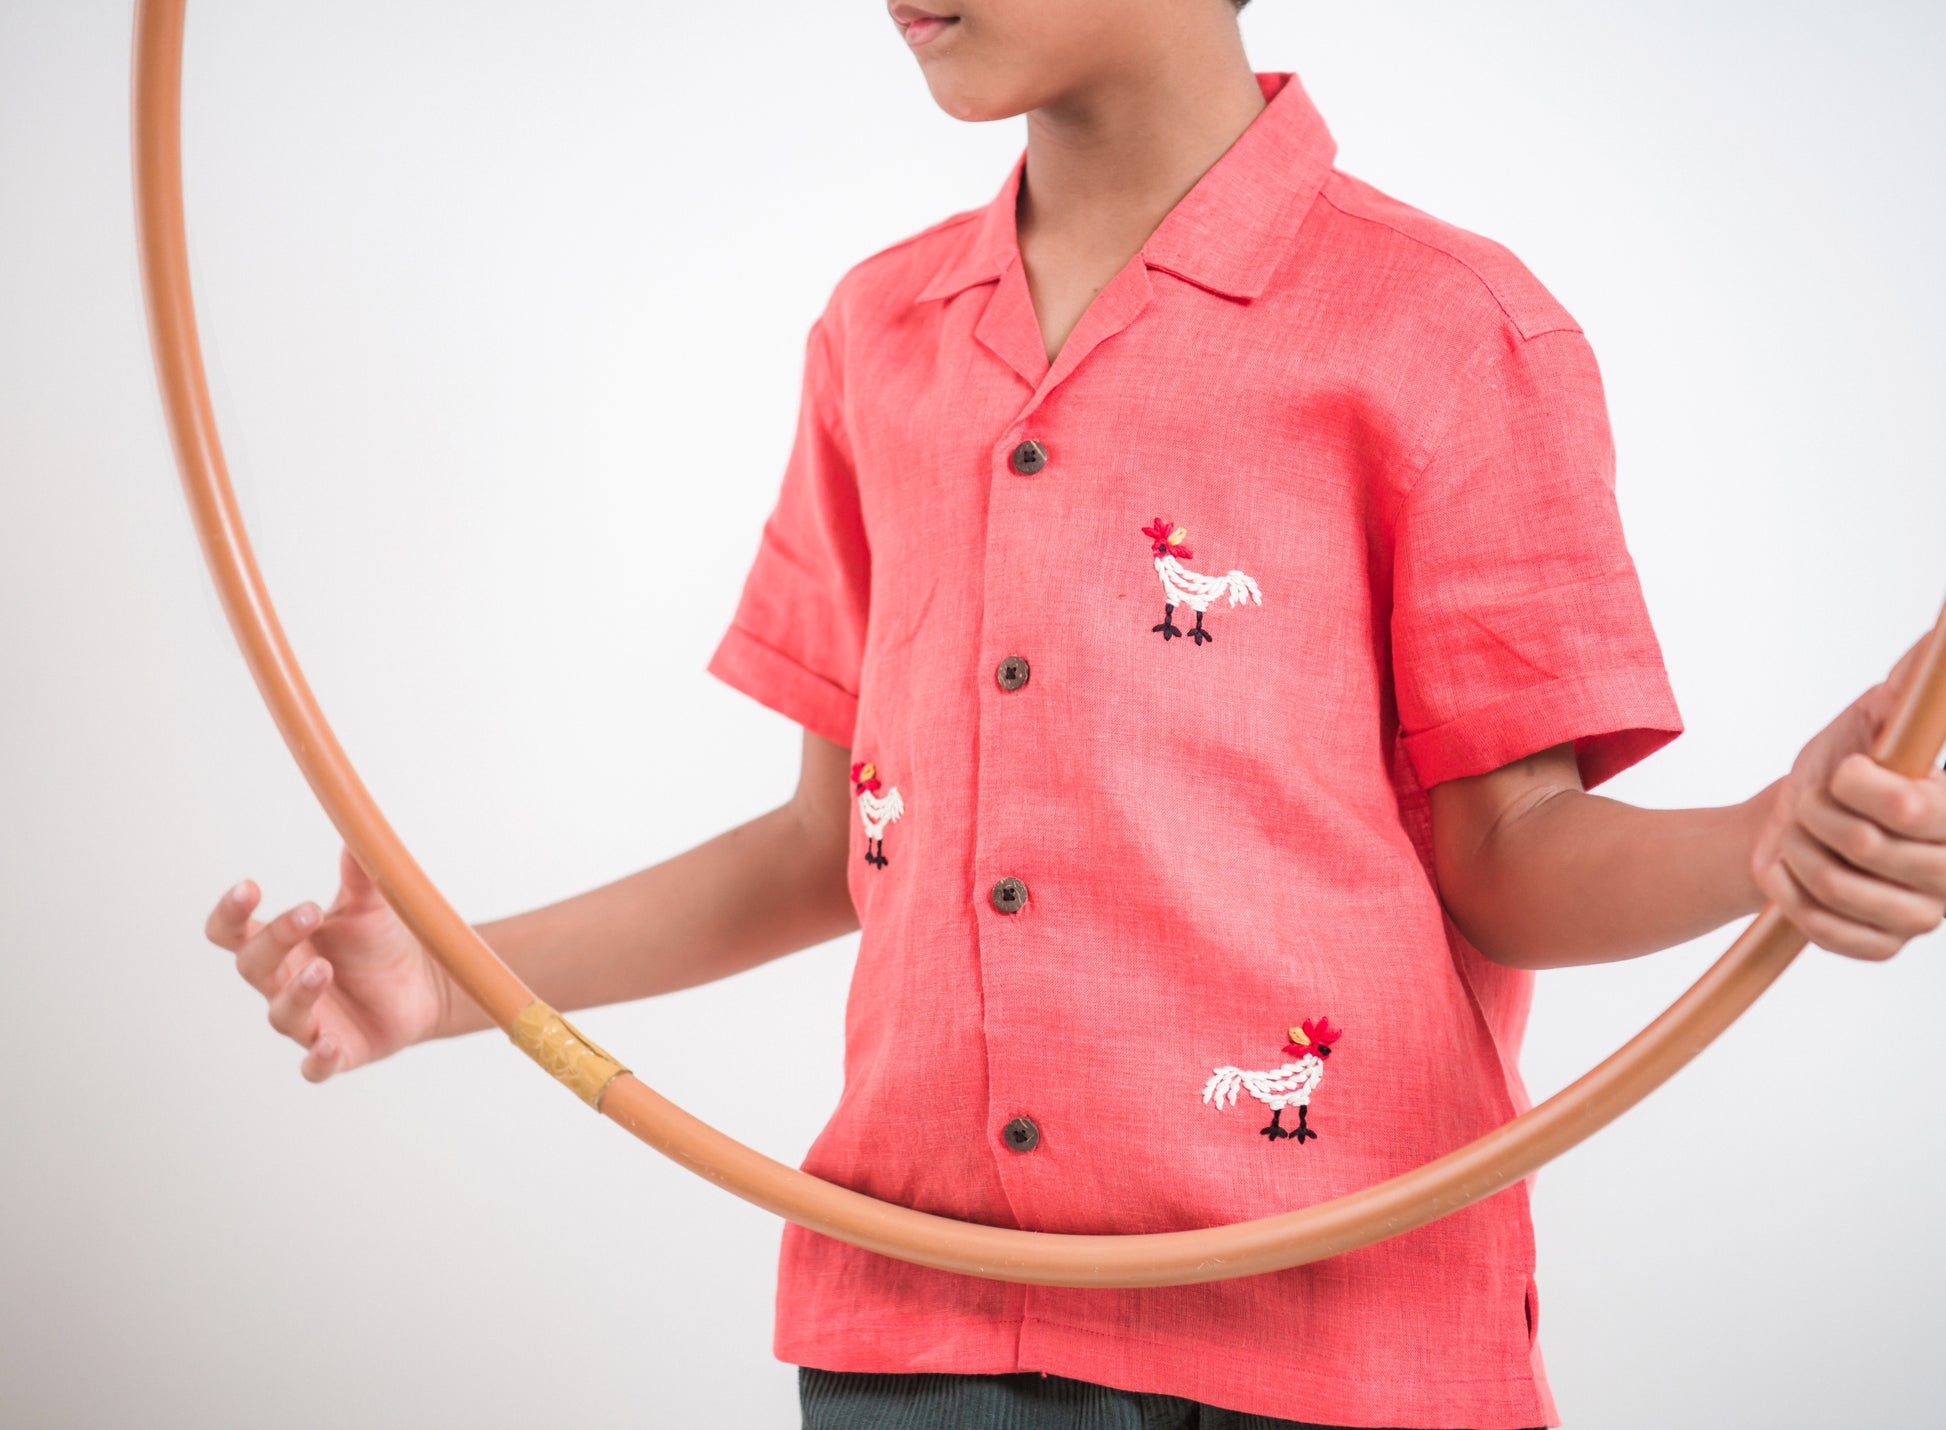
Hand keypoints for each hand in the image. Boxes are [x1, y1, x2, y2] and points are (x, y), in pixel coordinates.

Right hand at [203, 844, 455, 1079]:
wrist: (426, 983)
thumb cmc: (381, 943)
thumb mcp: (371, 906)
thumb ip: (360, 876)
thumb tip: (356, 835)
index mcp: (283, 946)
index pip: (232, 932)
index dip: (230, 913)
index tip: (250, 887)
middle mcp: (284, 984)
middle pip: (253, 966)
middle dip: (275, 939)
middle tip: (308, 913)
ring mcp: (308, 1021)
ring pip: (281, 1014)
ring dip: (298, 991)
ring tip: (323, 969)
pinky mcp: (337, 1051)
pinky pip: (316, 1065)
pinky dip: (317, 1059)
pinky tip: (328, 1044)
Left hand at [1751, 632, 1945, 960]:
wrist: (1794, 827)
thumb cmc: (1839, 770)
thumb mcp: (1872, 720)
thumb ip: (1911, 695)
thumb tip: (1934, 644)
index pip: (1906, 806)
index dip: (1854, 784)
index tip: (1842, 771)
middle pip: (1859, 843)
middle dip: (1813, 812)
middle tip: (1810, 801)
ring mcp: (1922, 915)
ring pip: (1832, 883)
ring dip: (1794, 847)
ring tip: (1798, 831)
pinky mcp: (1882, 946)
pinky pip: (1822, 926)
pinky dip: (1787, 889)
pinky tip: (1789, 867)